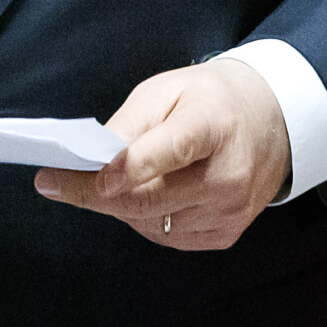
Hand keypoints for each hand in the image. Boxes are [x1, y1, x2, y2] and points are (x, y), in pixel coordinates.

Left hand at [32, 59, 289, 250]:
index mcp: (213, 125)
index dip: (129, 168)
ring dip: (121, 204)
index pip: (171, 151)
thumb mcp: (166, 91)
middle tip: (54, 183)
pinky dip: (145, 219)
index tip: (93, 175)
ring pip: (151, 223)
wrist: (271, 121)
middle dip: (94, 194)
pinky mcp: (226, 235)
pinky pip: (167, 236)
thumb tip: (92, 162)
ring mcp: (229, 210)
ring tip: (114, 178)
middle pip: (150, 199)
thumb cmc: (209, 100)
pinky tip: (149, 194)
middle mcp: (228, 175)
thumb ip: (130, 125)